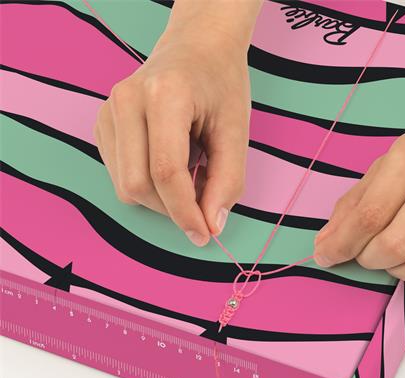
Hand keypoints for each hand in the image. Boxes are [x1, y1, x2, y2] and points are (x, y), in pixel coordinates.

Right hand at [94, 3, 257, 245]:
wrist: (197, 48)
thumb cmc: (220, 85)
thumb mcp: (236, 130)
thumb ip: (228, 181)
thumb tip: (212, 226)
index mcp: (163, 96)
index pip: (165, 172)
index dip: (185, 212)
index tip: (204, 235)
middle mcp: (126, 101)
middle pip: (137, 185)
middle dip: (172, 209)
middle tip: (203, 204)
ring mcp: (108, 111)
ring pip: (125, 185)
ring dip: (160, 198)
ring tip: (190, 174)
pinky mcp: (102, 124)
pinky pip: (119, 174)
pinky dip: (148, 185)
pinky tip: (170, 165)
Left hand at [313, 106, 404, 288]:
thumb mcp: (397, 157)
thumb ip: (359, 199)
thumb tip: (327, 242)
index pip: (369, 215)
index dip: (341, 243)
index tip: (325, 256)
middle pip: (392, 246)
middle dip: (367, 259)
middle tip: (365, 253)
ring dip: (396, 272)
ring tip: (395, 255)